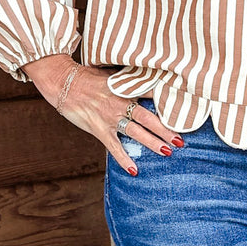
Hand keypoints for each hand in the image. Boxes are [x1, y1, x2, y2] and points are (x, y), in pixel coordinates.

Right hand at [22, 55, 182, 175]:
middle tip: (181, 141)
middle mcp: (122, 103)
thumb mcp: (111, 74)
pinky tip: (134, 171)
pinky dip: (124, 159)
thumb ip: (127, 81)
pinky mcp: (99, 128)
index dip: (168, 105)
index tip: (184, 112)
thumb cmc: (86, 76)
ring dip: (153, 143)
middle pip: (150, 118)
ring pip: (137, 132)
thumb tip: (142, 80)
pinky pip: (114, 147)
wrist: (63, 82)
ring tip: (167, 152)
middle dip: (167, 130)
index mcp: (127, 89)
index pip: (153, 96)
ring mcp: (111, 117)